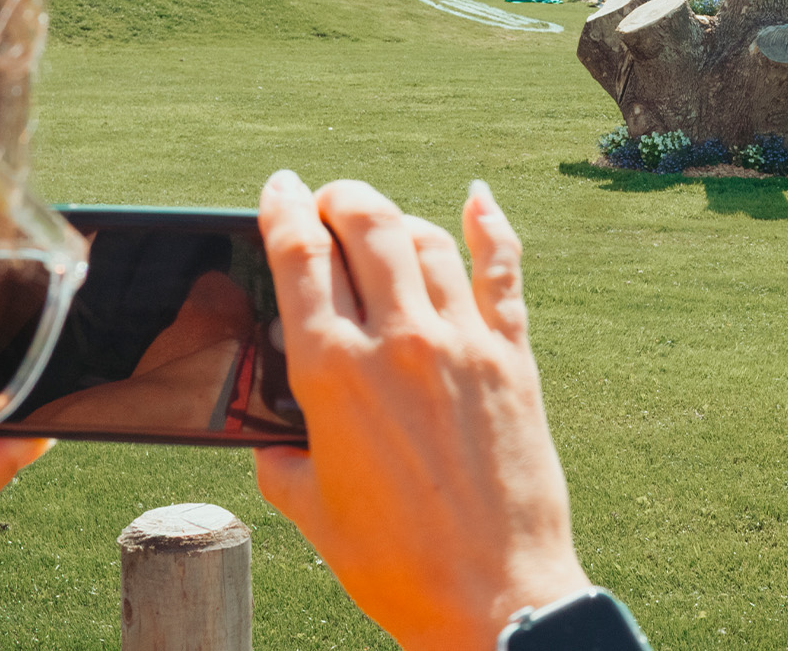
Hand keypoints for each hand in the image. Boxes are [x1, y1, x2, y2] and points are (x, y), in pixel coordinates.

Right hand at [253, 173, 588, 649]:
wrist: (495, 598)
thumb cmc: (396, 565)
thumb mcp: (311, 512)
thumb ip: (282, 462)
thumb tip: (275, 442)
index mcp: (332, 374)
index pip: (298, 255)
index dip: (281, 207)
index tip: (278, 188)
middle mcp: (397, 342)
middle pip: (364, 222)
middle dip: (337, 199)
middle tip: (326, 204)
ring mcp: (461, 344)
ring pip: (426, 238)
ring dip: (396, 218)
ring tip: (382, 227)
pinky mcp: (512, 360)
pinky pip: (502, 272)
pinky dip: (489, 226)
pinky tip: (477, 200)